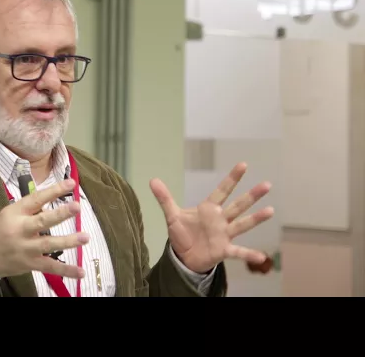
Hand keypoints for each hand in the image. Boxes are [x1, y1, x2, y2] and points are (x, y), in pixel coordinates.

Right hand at [0, 179, 89, 278]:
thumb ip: (30, 208)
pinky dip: (66, 270)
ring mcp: (26, 248)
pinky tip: (81, 272)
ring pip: (49, 244)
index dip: (54, 191)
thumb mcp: (9, 213)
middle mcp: (21, 230)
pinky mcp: (31, 264)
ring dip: (68, 241)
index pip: (36, 199)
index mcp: (16, 213)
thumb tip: (53, 200)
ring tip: (85, 237)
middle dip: (60, 214)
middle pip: (42, 221)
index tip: (71, 183)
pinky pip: (51, 267)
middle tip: (77, 207)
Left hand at [151, 162, 273, 273]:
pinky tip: (261, 257)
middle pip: (238, 205)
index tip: (243, 165)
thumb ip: (164, 198)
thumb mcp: (172, 215)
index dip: (232, 178)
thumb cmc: (182, 233)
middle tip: (267, 185)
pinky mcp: (224, 250)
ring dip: (256, 218)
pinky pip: (238, 252)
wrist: (184, 256)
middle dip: (251, 195)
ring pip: (242, 224)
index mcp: (209, 209)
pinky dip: (249, 254)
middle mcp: (220, 220)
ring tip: (270, 211)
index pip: (222, 191)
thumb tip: (152, 180)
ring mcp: (224, 234)